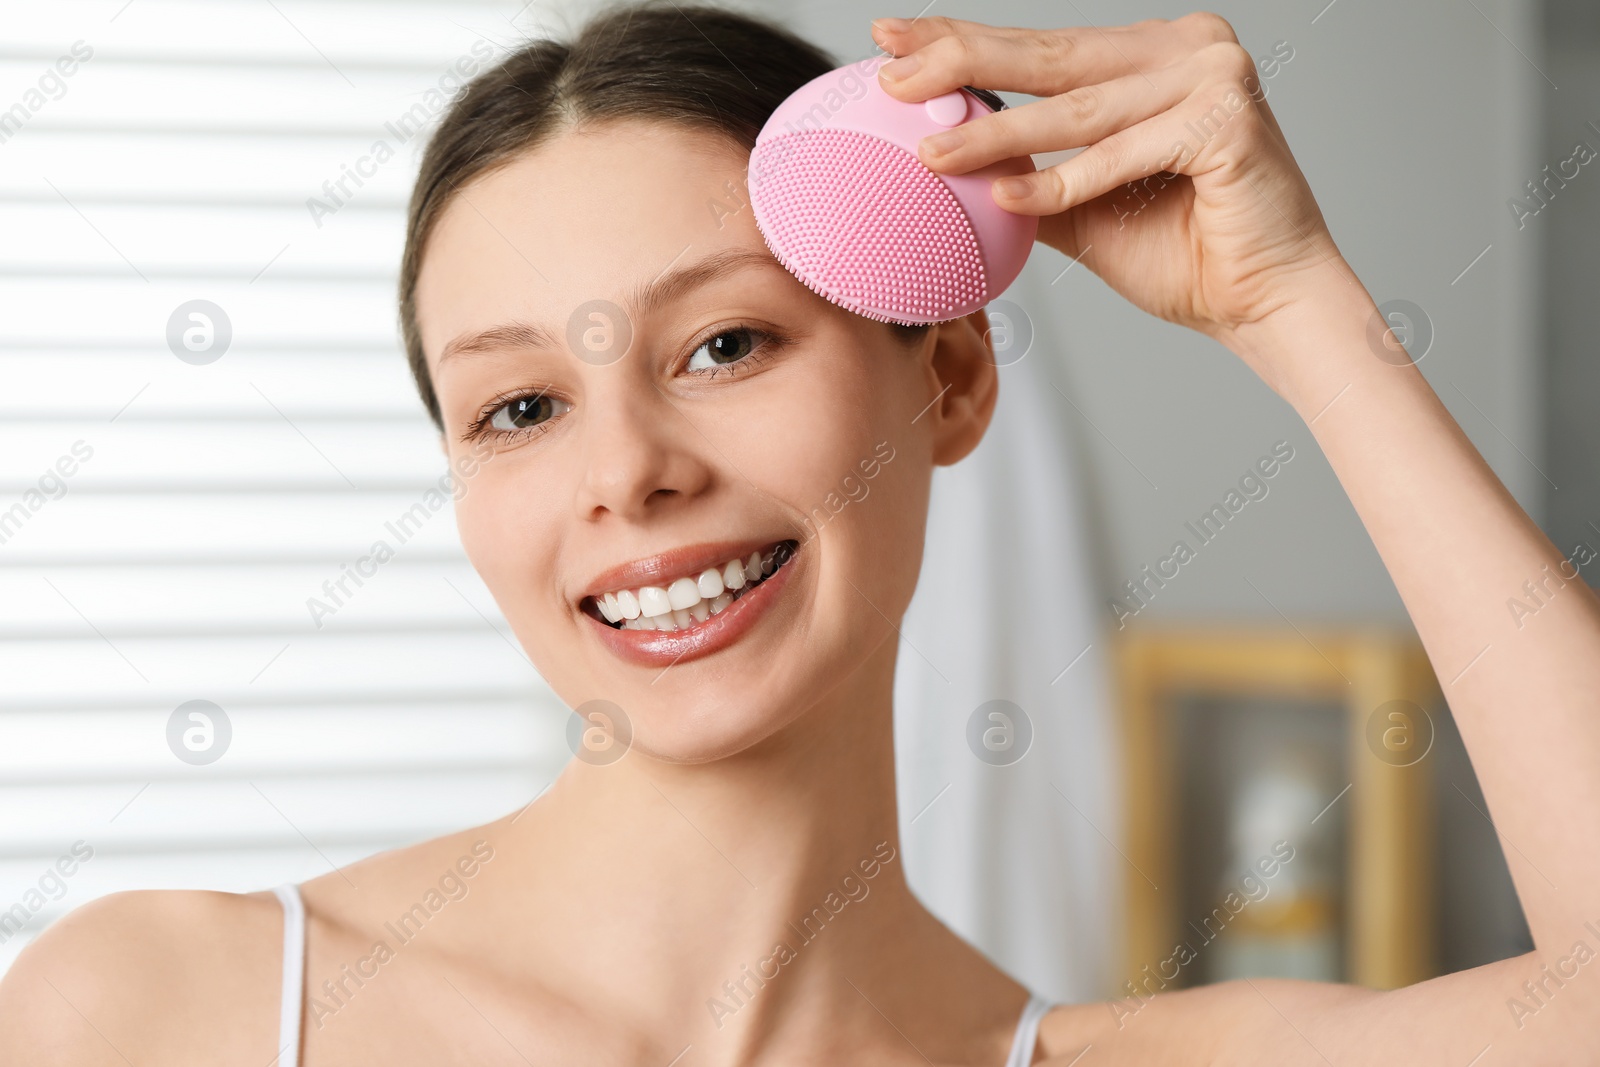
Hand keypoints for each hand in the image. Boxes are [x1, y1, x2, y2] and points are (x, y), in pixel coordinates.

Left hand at [870, 14, 1361, 387]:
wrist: (1266, 304)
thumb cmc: (1186, 256)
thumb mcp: (1084, 207)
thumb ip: (1030, 172)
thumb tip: (946, 155)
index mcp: (1155, 55)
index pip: (1045, 46)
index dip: (965, 42)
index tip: (893, 41)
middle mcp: (1188, 48)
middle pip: (1052, 59)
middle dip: (961, 64)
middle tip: (891, 73)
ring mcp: (1212, 75)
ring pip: (1077, 110)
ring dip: (994, 134)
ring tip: (929, 150)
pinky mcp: (1226, 119)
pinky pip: (1119, 154)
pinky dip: (1060, 181)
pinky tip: (1003, 192)